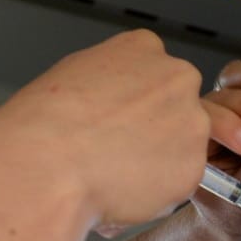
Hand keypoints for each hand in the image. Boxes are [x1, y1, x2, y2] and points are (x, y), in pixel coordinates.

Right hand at [0, 30, 208, 226]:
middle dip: (155, 129)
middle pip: (177, 107)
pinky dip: (157, 193)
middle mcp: (177, 78)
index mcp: (143, 48)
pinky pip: (179, 182)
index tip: (119, 119)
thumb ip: (109, 79)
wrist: (48, 165)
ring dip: (158, 161)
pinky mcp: (193, 166)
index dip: (135, 103)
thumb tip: (114, 97)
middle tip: (119, 149)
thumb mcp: (73, 74)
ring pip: (182, 147)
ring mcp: (191, 122)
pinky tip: (124, 190)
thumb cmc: (47, 124)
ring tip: (115, 172)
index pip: (156, 73)